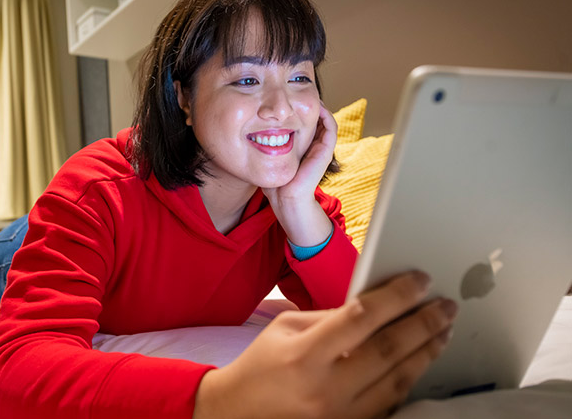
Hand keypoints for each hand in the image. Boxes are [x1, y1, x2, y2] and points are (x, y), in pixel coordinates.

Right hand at [194, 272, 456, 418]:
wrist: (241, 413)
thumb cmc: (263, 364)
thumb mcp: (286, 327)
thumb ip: (330, 317)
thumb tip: (375, 306)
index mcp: (305, 354)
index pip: (361, 317)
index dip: (396, 296)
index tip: (420, 281)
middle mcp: (326, 387)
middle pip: (389, 350)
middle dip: (424, 323)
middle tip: (446, 307)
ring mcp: (340, 414)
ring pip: (398, 380)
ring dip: (426, 352)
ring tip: (442, 331)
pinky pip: (390, 403)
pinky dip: (410, 379)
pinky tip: (421, 361)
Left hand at [263, 104, 337, 245]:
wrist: (286, 201)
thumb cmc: (275, 184)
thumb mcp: (266, 158)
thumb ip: (262, 147)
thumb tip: (246, 131)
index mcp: (301, 146)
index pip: (304, 121)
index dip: (297, 108)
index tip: (286, 97)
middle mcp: (313, 145)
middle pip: (314, 117)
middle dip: (307, 102)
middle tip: (298, 90)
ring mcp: (320, 148)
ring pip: (325, 119)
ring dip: (318, 105)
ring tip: (309, 93)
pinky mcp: (325, 152)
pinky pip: (330, 128)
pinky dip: (326, 115)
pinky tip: (317, 106)